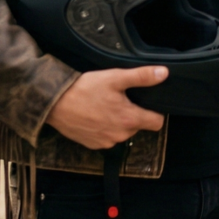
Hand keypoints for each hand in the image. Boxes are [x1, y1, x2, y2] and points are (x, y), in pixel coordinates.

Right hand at [45, 66, 167, 149]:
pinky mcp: (93, 145)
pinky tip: (96, 115)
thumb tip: (164, 73)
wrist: (54, 103)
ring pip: (123, 132)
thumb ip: (142, 76)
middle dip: (134, 114)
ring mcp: (106, 142)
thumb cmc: (85, 89)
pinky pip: (108, 137)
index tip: (148, 103)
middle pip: (139, 126)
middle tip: (121, 99)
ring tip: (106, 106)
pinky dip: (105, 128)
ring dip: (119, 121)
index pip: (157, 123)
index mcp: (129, 120)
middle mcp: (120, 135)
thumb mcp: (115, 77)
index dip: (156, 112)